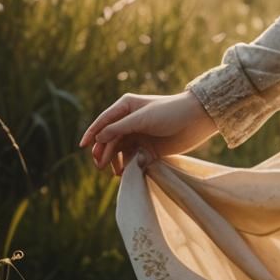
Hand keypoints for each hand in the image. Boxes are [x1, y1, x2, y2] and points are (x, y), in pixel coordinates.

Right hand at [78, 91, 218, 176]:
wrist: (197, 120)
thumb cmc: (170, 112)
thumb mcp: (142, 118)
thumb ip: (119, 128)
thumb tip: (98, 138)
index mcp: (126, 107)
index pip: (103, 121)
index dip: (92, 133)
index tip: (82, 147)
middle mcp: (129, 121)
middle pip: (108, 139)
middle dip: (103, 151)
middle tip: (101, 165)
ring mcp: (138, 135)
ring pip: (117, 151)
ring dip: (113, 161)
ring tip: (115, 172)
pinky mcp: (147, 149)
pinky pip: (130, 159)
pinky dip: (126, 166)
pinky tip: (126, 172)